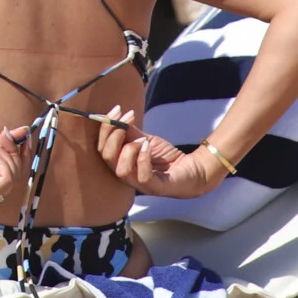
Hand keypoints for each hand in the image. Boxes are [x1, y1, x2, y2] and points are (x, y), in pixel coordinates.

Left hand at [0, 126, 25, 211]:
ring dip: (4, 155)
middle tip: (6, 136)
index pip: (17, 175)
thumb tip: (24, 130)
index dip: (23, 156)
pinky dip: (0, 162)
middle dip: (14, 153)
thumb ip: (3, 143)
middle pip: (18, 176)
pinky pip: (6, 178)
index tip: (25, 137)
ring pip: (14, 176)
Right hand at [97, 110, 229, 198]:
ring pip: (121, 170)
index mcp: (121, 163)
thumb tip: (117, 118)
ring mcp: (141, 184)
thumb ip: (131, 133)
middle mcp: (128, 176)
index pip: (102, 148)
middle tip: (128, 120)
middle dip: (113, 135)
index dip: (106, 127)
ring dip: (128, 149)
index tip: (118, 109)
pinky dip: (143, 159)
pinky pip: (142, 177)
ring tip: (142, 139)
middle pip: (107, 157)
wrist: (195, 170)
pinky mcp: (156, 188)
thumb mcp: (147, 140)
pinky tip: (148, 146)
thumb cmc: (168, 158)